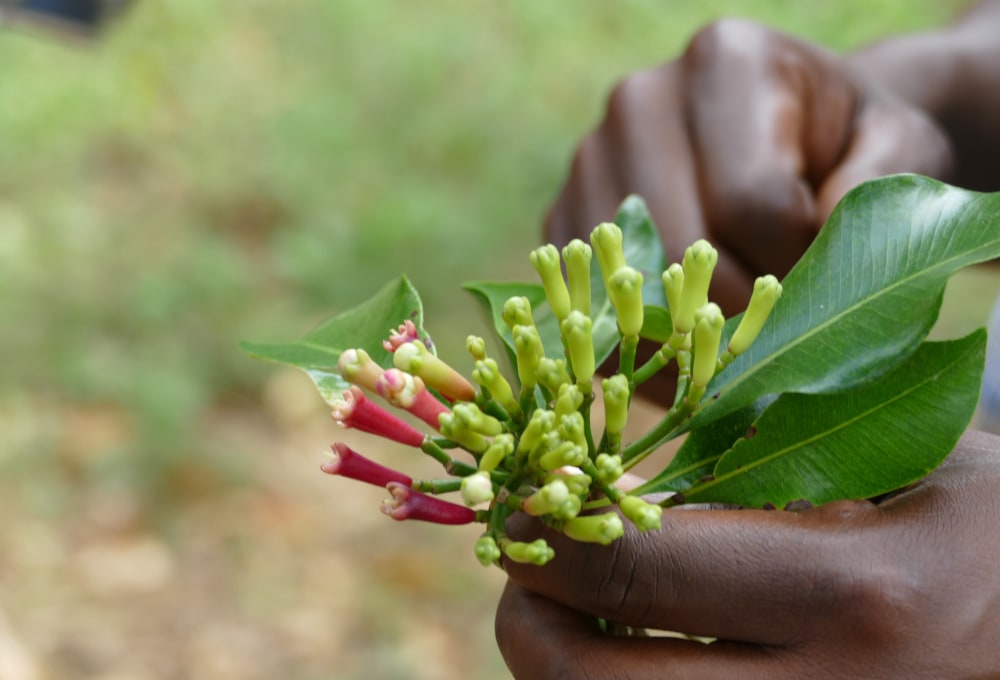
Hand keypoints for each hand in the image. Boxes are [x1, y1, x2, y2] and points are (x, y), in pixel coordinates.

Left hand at [495, 430, 999, 678]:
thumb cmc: (993, 527)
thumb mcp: (904, 458)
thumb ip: (762, 449)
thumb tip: (608, 467)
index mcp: (858, 592)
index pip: (637, 565)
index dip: (548, 531)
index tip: (520, 503)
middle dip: (530, 623)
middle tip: (525, 572)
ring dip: (570, 671)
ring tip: (574, 614)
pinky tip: (643, 654)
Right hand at [545, 19, 951, 314]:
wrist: (793, 136)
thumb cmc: (849, 146)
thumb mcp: (898, 150)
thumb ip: (875, 191)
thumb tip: (810, 255)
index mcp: (725, 62)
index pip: (749, 201)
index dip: (792, 267)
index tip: (820, 283)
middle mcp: (641, 100)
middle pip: (677, 246)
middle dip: (736, 311)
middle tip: (779, 334)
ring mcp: (590, 158)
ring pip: (622, 284)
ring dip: (683, 341)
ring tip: (736, 346)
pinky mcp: (563, 215)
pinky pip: (584, 306)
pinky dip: (634, 351)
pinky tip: (685, 360)